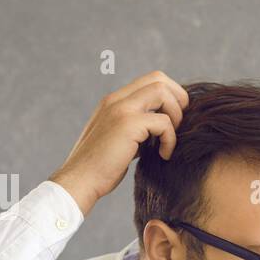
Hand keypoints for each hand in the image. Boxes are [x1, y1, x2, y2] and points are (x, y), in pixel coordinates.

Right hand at [49, 70, 189, 216]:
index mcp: (114, 101)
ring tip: (169, 140)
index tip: (174, 121)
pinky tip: (163, 155)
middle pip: (159, 78)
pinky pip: (164, 121)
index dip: (170, 96)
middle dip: (178, 99)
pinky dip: (170, 139)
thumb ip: (138, 128)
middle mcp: (116, 99)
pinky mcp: (127, 124)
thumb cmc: (100, 168)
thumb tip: (163, 128)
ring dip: (175, 115)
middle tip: (179, 126)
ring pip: (162, 91)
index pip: (150, 80)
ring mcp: (121, 109)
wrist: (80, 181)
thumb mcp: (120, 140)